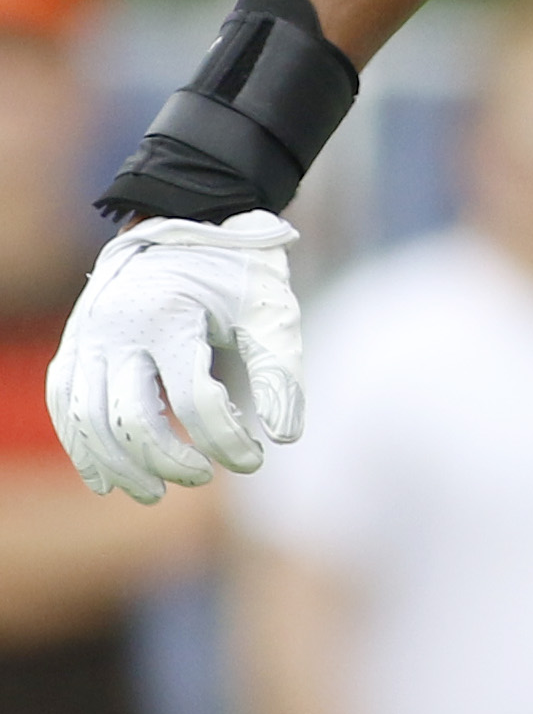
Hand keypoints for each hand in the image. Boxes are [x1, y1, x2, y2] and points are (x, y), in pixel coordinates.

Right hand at [49, 212, 304, 499]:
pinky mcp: (74, 347)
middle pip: (133, 420)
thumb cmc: (235, 270)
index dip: (226, 440)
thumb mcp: (268, 308)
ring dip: (121, 466)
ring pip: (88, 422)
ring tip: (155, 491)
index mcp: (172, 316)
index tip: (254, 459)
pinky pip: (65, 408)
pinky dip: (82, 447)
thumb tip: (286, 436)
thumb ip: (279, 370)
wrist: (184, 222)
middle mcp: (118, 330)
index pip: (194, 400)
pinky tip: (107, 478)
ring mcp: (87, 339)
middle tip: (204, 477)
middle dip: (171, 460)